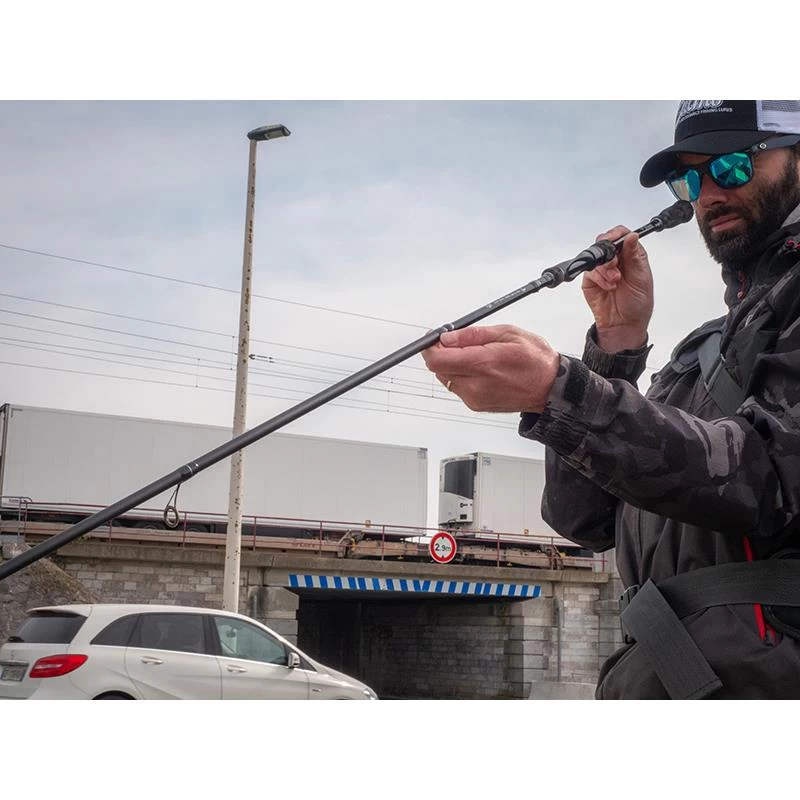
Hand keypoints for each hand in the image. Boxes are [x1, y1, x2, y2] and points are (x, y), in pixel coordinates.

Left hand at [421, 324, 558, 412]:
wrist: (550, 388)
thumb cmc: (535, 361)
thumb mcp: (508, 333)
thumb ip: (472, 335)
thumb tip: (448, 337)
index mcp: (484, 363)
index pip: (438, 359)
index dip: (431, 346)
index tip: (435, 338)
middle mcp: (476, 385)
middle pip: (438, 369)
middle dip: (442, 353)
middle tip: (456, 343)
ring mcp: (475, 398)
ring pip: (446, 378)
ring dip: (452, 365)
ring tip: (476, 357)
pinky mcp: (476, 405)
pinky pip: (457, 387)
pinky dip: (462, 376)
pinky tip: (481, 370)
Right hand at [581, 227, 652, 351]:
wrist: (624, 325)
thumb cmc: (637, 304)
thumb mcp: (641, 278)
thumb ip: (635, 256)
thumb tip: (632, 236)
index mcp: (632, 255)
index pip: (622, 235)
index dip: (617, 234)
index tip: (615, 239)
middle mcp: (617, 260)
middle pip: (606, 242)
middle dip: (609, 252)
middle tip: (614, 264)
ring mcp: (602, 270)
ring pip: (596, 256)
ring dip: (605, 268)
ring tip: (614, 281)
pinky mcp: (591, 280)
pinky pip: (590, 271)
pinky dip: (599, 278)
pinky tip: (608, 287)